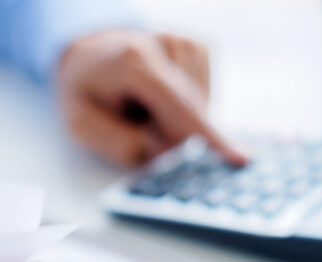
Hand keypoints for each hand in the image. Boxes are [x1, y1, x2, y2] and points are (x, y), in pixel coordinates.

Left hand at [57, 29, 245, 166]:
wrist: (88, 54)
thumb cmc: (85, 90)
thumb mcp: (81, 125)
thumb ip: (121, 145)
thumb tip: (165, 154)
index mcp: (134, 62)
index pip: (180, 107)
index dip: (208, 137)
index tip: (240, 158)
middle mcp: (166, 44)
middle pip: (192, 112)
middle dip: (172, 136)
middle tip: (139, 127)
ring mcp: (186, 44)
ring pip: (200, 108)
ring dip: (176, 123)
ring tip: (143, 108)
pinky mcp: (199, 49)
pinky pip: (204, 98)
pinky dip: (184, 109)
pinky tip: (160, 100)